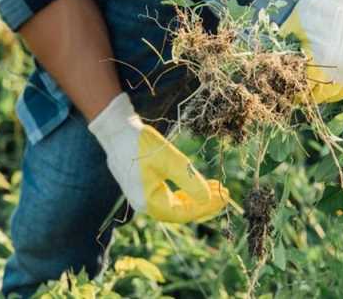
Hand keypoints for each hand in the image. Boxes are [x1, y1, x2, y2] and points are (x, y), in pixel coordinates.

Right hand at [88, 93, 229, 222]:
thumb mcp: (168, 159)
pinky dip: (185, 191)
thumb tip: (207, 199)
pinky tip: (199, 184)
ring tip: (217, 187)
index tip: (226, 196)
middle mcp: (145, 204)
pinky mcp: (145, 186)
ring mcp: (143, 196)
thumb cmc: (140, 143)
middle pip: (181, 211)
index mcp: (148, 202)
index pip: (183, 213)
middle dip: (205, 203)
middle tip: (226, 192)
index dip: (206, 207)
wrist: (116, 129)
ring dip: (197, 196)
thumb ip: (188, 181)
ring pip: (176, 203)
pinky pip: (169, 195)